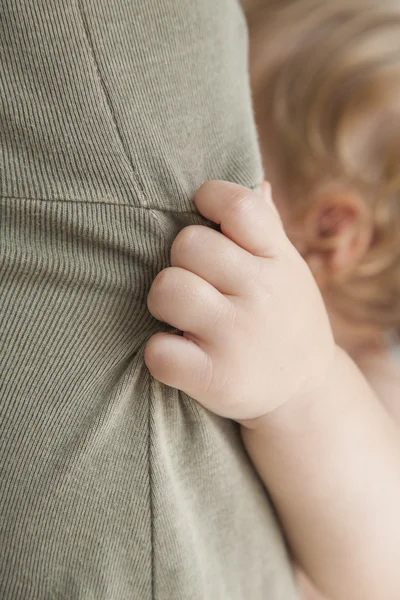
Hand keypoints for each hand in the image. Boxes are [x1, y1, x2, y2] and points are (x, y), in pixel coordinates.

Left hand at [145, 181, 334, 421]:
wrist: (305, 391)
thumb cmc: (284, 318)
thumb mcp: (289, 272)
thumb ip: (268, 229)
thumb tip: (259, 182)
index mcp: (279, 260)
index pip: (239, 205)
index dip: (210, 199)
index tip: (205, 216)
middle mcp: (262, 293)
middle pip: (188, 244)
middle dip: (182, 260)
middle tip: (196, 280)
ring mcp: (237, 336)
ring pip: (168, 288)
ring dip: (165, 300)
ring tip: (182, 314)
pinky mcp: (214, 377)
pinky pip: (159, 351)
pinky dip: (161, 352)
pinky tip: (179, 351)